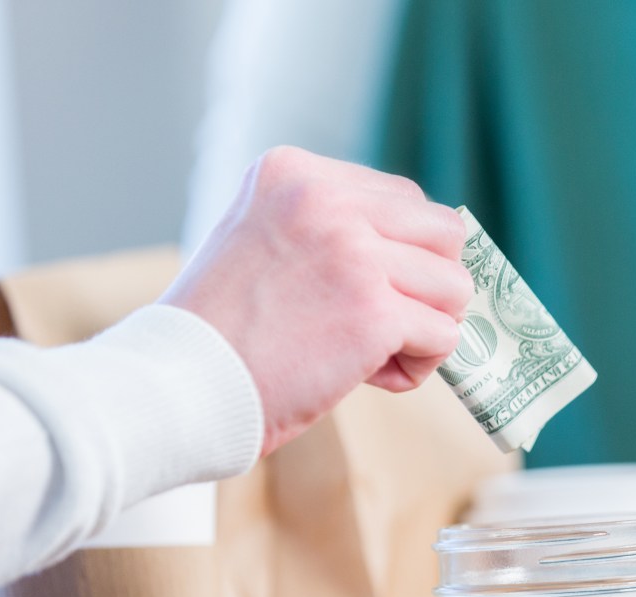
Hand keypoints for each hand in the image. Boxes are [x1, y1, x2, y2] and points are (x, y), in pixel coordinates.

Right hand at [161, 146, 473, 454]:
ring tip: (375, 354)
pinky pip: (444, 335)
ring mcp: (353, 252)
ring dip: (426, 328)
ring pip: (454, 286)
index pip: (403, 199)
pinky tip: (374, 377)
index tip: (355, 294)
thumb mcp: (261, 240)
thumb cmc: (222, 332)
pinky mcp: (373, 311)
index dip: (400, 255)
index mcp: (294, 172)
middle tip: (385, 325)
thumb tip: (426, 254)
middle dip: (428, 286)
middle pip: (444, 234)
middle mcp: (325, 199)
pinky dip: (419, 366)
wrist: (181, 384)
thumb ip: (329, 230)